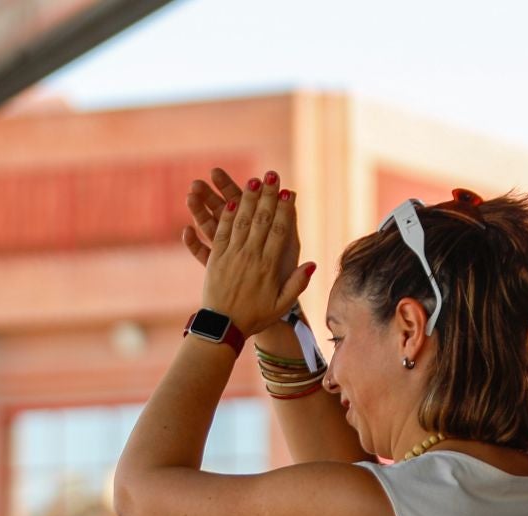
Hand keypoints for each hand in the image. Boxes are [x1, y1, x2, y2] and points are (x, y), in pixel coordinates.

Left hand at [199, 172, 314, 336]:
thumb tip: (312, 263)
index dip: (284, 210)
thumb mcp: (281, 305)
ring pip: (240, 221)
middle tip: (271, 175)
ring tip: (253, 181)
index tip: (288, 192)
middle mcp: (250, 257)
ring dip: (246, 199)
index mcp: (268, 267)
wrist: (223, 327)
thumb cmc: (255, 317)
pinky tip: (230, 201)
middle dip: (267, 195)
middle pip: (260, 220)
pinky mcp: (215, 258)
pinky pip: (221, 232)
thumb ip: (297, 284)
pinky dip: (226, 215)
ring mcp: (231, 256)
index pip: (279, 232)